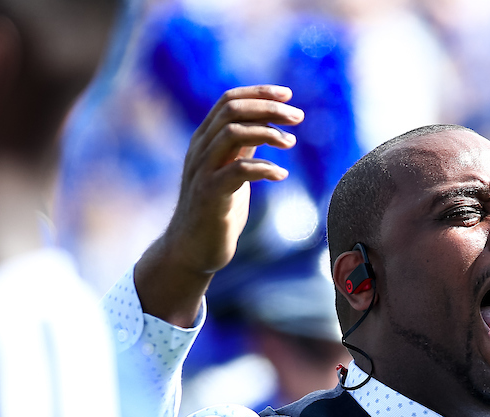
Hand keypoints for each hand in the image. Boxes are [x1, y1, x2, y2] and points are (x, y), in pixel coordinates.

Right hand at [136, 85, 303, 326]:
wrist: (192, 250)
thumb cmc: (216, 211)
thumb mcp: (230, 171)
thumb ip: (242, 149)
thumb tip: (265, 126)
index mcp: (205, 140)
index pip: (229, 100)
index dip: (259, 93)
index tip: (288, 95)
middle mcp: (200, 149)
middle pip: (232, 110)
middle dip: (269, 108)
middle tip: (298, 118)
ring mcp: (202, 171)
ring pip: (233, 134)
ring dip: (268, 133)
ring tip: (291, 144)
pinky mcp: (209, 194)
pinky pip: (238, 170)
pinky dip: (264, 168)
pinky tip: (281, 174)